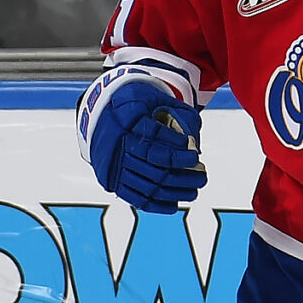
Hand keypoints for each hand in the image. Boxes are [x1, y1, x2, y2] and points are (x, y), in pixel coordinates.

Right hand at [81, 74, 204, 211]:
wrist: (100, 114)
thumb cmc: (134, 105)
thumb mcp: (153, 98)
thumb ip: (176, 113)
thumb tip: (194, 140)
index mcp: (128, 118)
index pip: (155, 139)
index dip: (176, 150)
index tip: (194, 154)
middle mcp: (118, 144)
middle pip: (155, 166)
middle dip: (183, 174)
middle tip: (202, 175)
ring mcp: (114, 165)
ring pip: (148, 185)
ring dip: (175, 191)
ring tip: (194, 191)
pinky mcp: (111, 180)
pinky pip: (135, 198)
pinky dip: (156, 204)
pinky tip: (173, 205)